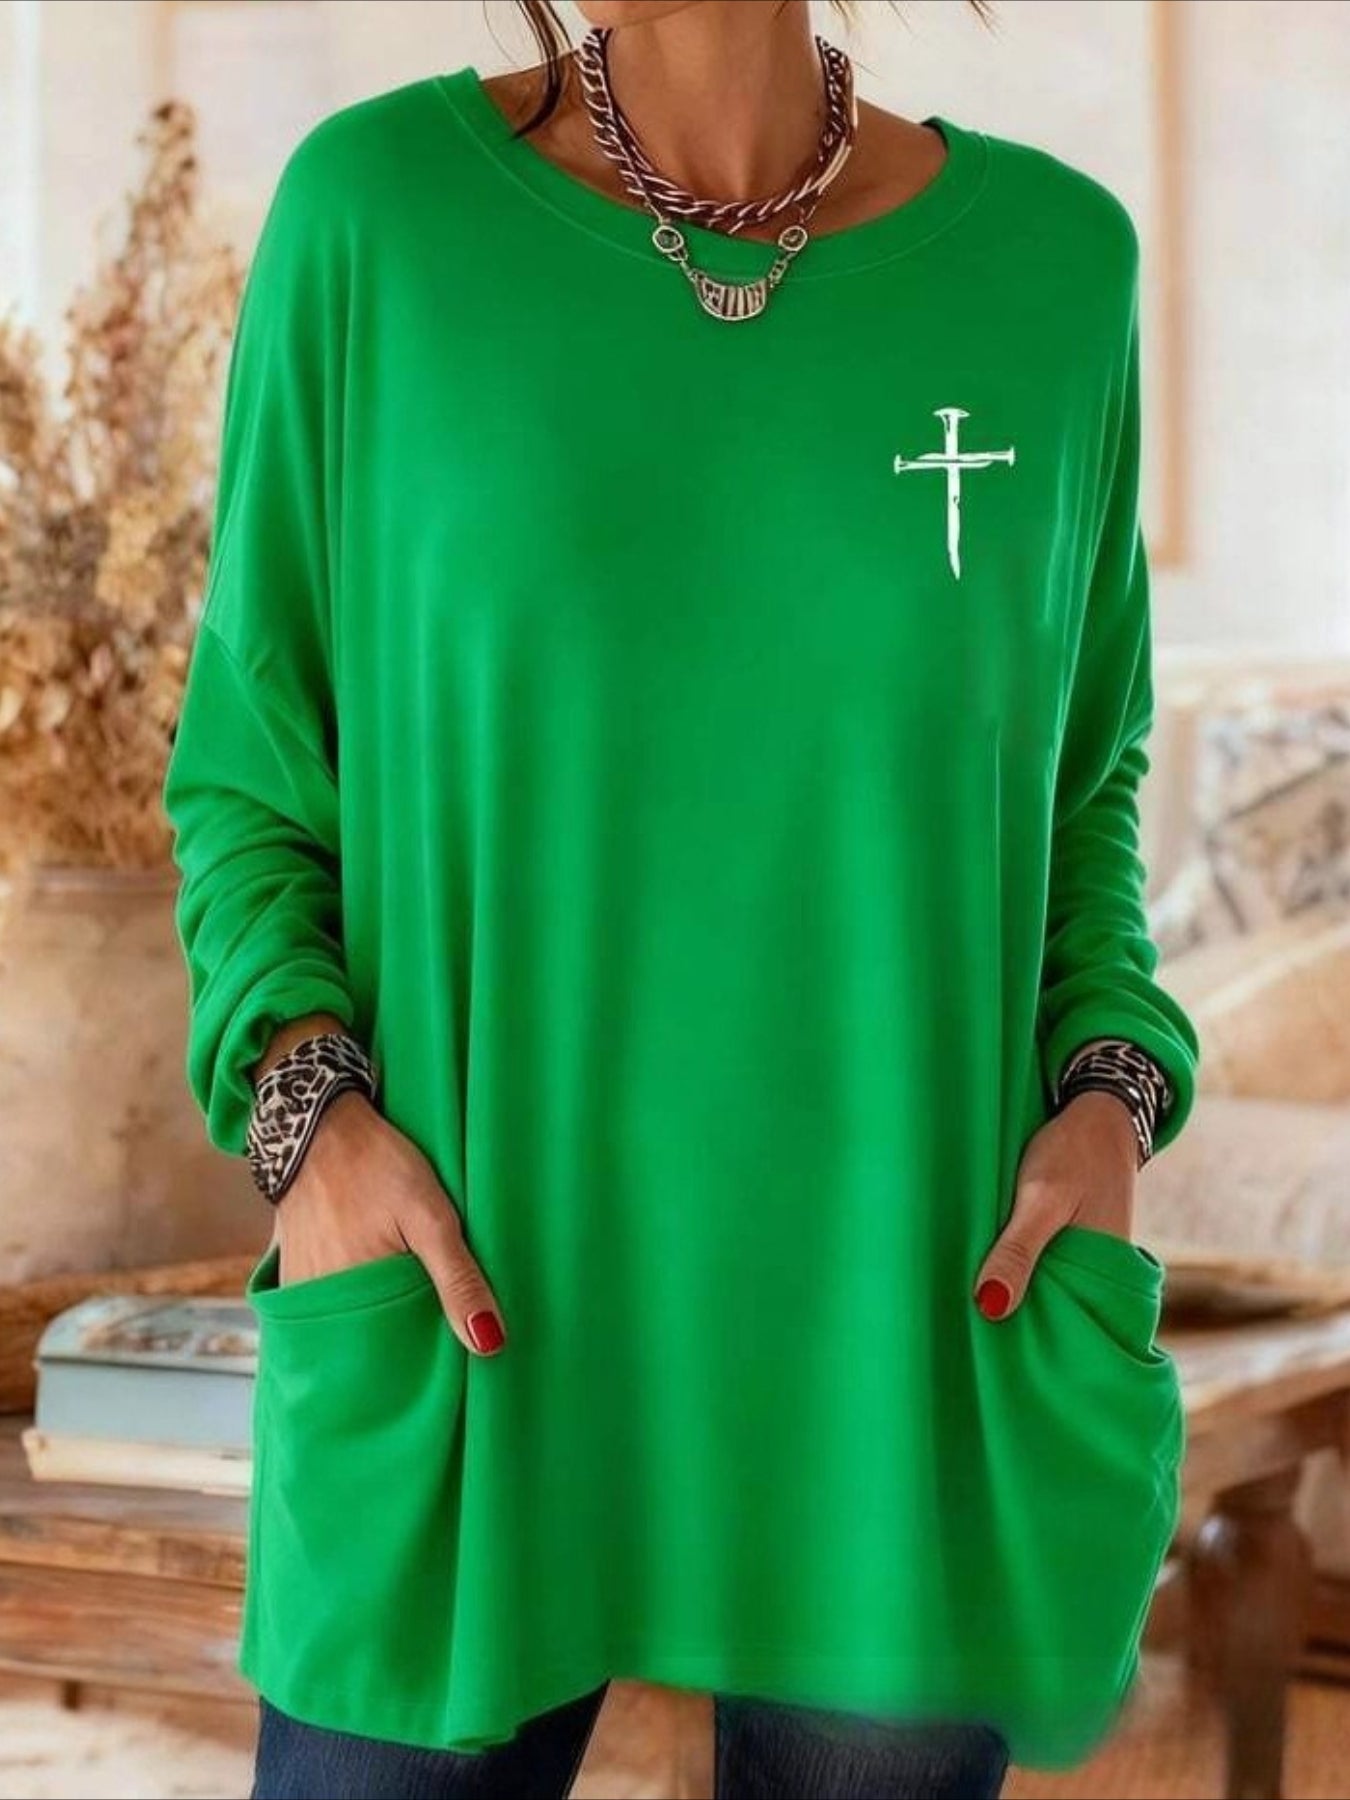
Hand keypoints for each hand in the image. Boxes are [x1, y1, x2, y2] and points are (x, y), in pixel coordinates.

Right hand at [271, 1089, 506, 1355]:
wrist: (318, 1125)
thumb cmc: (376, 1164)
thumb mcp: (430, 1215)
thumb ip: (458, 1279)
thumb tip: (488, 1344)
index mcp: (354, 1299)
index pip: (397, 1356)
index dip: (425, 1354)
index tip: (450, 1350)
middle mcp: (319, 1304)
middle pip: (372, 1341)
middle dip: (402, 1339)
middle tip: (430, 1313)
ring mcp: (301, 1289)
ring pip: (350, 1322)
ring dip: (376, 1318)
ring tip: (404, 1293)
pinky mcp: (293, 1271)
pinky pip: (327, 1303)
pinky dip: (351, 1299)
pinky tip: (373, 1278)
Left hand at [972, 1090, 1138, 1321]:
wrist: (1098, 1116)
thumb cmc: (1074, 1154)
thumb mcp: (1043, 1199)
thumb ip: (1019, 1251)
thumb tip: (991, 1307)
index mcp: (1104, 1279)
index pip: (1064, 1330)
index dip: (1025, 1340)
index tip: (980, 1345)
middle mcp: (1097, 1277)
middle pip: (1048, 1313)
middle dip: (1011, 1320)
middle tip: (959, 1325)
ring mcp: (1083, 1262)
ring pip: (1040, 1290)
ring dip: (1010, 1292)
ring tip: (963, 1304)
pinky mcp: (1067, 1245)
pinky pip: (1037, 1267)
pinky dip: (1014, 1269)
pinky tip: (983, 1268)